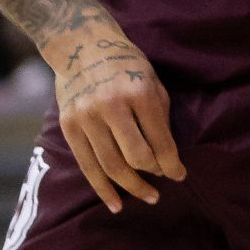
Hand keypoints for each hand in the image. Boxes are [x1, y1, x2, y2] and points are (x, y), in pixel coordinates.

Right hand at [49, 23, 185, 212]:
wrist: (81, 46)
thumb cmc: (126, 64)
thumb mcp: (151, 82)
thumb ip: (158, 119)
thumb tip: (164, 160)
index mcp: (139, 93)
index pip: (160, 140)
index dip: (172, 164)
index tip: (179, 176)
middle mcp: (111, 106)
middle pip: (135, 157)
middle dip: (151, 177)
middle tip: (160, 191)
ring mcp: (86, 117)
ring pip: (110, 165)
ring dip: (130, 187)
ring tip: (145, 198)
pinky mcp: (69, 126)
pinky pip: (87, 165)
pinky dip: (102, 188)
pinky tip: (115, 202)